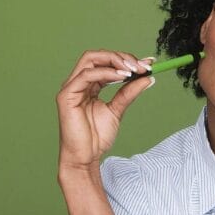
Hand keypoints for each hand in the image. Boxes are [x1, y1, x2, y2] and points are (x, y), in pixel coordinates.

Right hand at [56, 50, 155, 171]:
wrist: (86, 158)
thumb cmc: (96, 138)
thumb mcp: (118, 110)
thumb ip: (129, 92)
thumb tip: (148, 78)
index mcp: (89, 85)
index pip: (106, 63)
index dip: (126, 60)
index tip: (148, 63)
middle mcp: (78, 83)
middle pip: (97, 56)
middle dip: (121, 58)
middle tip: (141, 66)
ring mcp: (71, 87)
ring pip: (90, 60)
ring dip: (115, 61)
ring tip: (133, 70)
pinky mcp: (66, 95)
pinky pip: (86, 75)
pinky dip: (106, 72)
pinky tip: (121, 78)